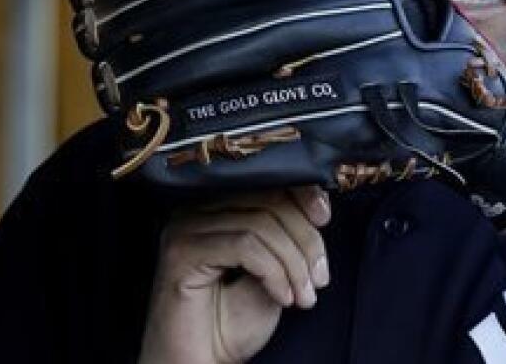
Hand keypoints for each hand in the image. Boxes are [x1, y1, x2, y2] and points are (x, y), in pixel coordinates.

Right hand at [138, 186, 330, 363]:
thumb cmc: (233, 322)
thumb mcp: (274, 270)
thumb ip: (288, 236)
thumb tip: (317, 203)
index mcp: (216, 208)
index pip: (267, 182)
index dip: (302, 195)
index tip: (325, 219)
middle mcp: (196, 211)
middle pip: (268, 201)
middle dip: (305, 239)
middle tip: (320, 278)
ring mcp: (185, 229)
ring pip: (261, 224)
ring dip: (294, 263)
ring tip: (305, 295)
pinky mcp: (181, 253)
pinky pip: (245, 246)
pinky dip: (275, 272)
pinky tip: (284, 298)